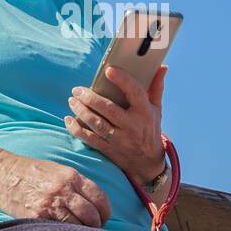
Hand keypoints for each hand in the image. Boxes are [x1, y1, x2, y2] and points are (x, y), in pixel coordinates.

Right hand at [0, 151, 111, 227]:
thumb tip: (96, 204)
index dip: (105, 212)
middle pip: (91, 215)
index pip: (99, 198)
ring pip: (77, 225)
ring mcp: (50, 204)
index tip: (104, 219)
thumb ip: (77, 184)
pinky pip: (58, 230)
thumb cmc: (32, 173)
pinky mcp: (37, 216)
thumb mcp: (58, 170)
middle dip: (96, 225)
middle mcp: (63, 189)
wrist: (2, 174)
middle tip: (93, 230)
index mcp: (71, 176)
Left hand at [65, 64, 167, 184]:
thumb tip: (162, 67)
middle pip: (109, 109)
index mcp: (144, 112)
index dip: (122, 80)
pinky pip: (90, 139)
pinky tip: (68, 120)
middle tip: (77, 90)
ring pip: (97, 124)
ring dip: (81, 112)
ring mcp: (120, 139)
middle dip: (91, 98)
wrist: (148, 163)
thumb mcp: (156, 109)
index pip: (134, 92)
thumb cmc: (150, 129)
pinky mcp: (109, 150)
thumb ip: (156, 87)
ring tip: (72, 101)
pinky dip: (76, 130)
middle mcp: (132, 125)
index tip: (108, 70)